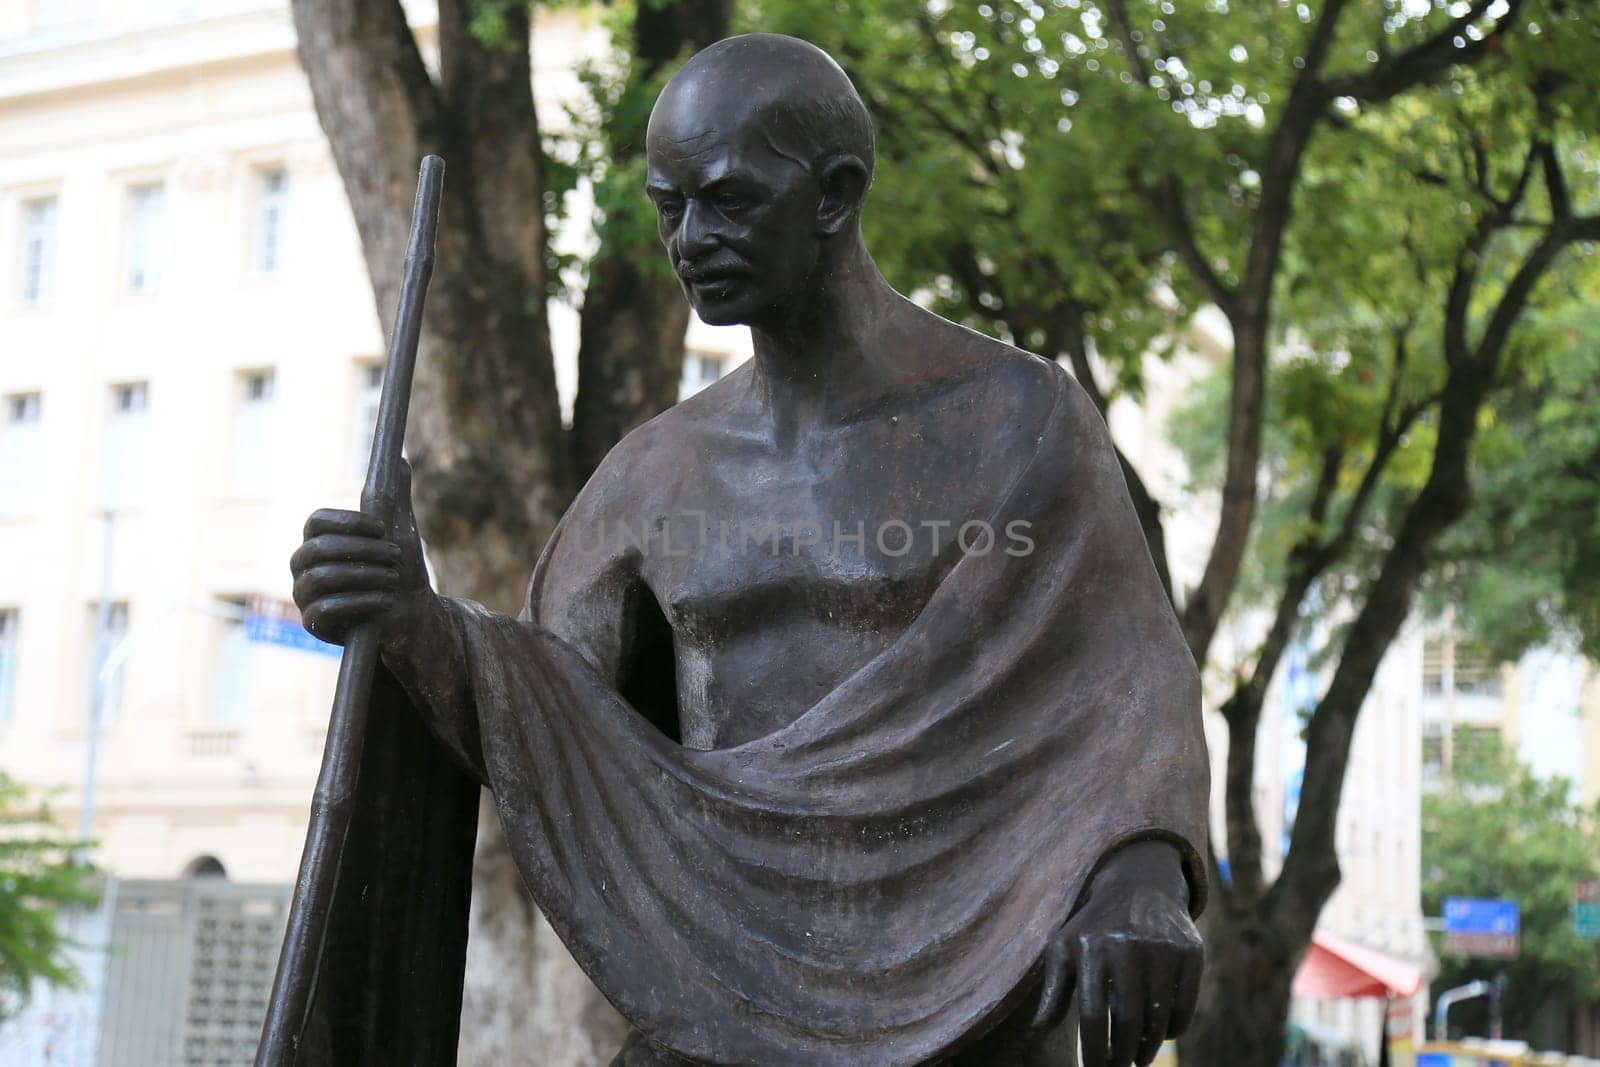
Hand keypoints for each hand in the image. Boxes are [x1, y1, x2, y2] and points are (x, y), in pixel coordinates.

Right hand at [290, 460, 433, 651]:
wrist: (408, 615)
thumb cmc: (397, 570)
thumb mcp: (398, 534)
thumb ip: (395, 500)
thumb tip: (401, 460)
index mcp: (319, 539)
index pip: (316, 521)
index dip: (349, 522)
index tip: (382, 528)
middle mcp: (304, 565)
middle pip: (318, 549)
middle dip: (363, 551)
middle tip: (396, 556)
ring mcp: (304, 595)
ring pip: (321, 578)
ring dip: (365, 576)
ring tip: (394, 579)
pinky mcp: (313, 623)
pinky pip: (325, 610)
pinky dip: (360, 603)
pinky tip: (385, 601)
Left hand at [1031, 841, 1202, 1066]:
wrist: (1140, 885)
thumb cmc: (1094, 926)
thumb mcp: (1065, 947)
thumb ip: (1054, 989)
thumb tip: (1038, 1030)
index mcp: (1090, 948)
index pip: (1091, 1015)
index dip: (1094, 1050)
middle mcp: (1127, 946)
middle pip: (1127, 1020)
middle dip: (1122, 1054)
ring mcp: (1162, 948)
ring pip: (1158, 1016)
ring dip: (1148, 1047)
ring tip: (1138, 1058)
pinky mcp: (1189, 951)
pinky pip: (1185, 1005)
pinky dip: (1174, 1028)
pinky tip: (1162, 1034)